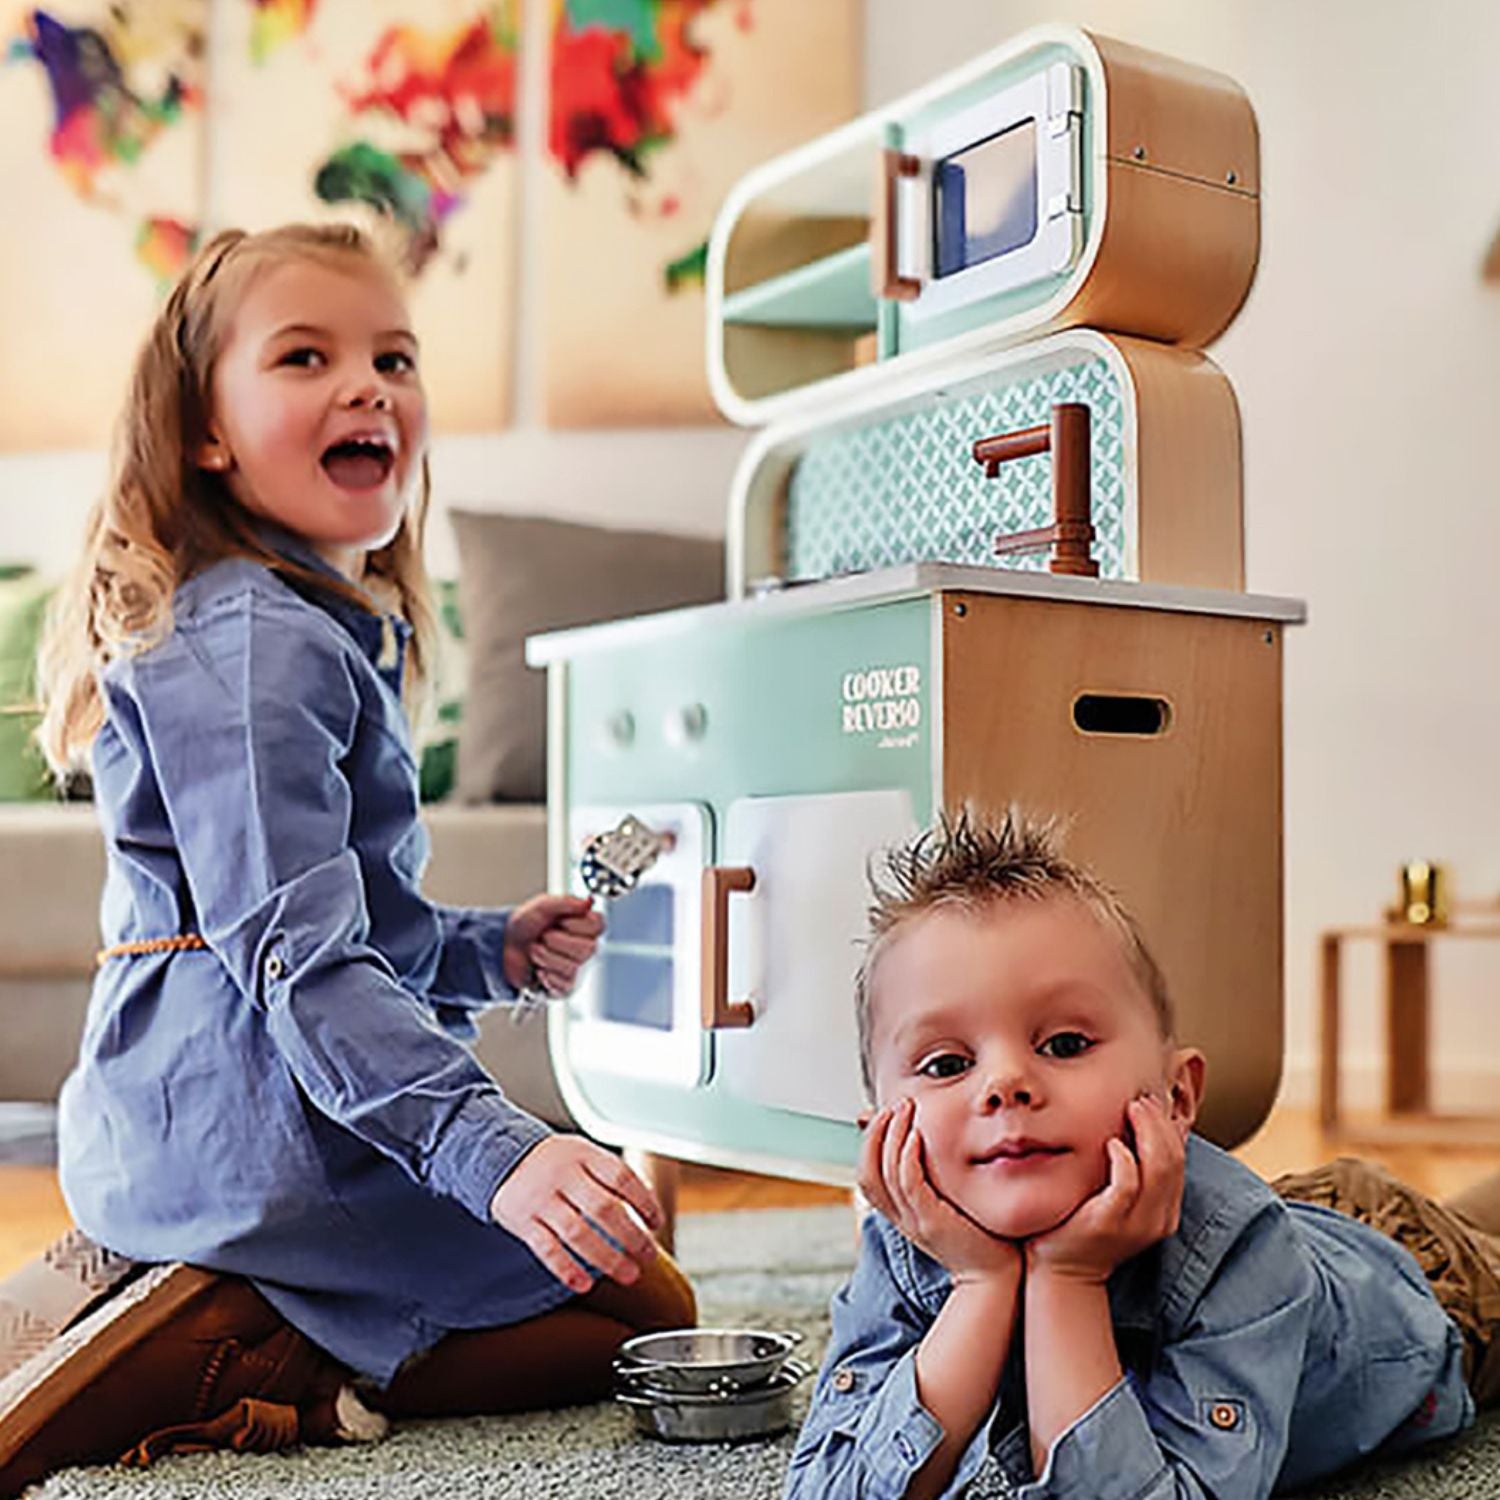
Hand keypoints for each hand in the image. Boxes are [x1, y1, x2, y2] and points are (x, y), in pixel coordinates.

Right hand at [490, 1135, 662, 1293]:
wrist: (501, 1157)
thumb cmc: (555, 1162)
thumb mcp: (584, 1153)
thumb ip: (612, 1176)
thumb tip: (648, 1206)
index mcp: (583, 1155)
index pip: (621, 1177)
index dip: (644, 1201)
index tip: (656, 1222)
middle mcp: (562, 1175)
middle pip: (604, 1209)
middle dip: (632, 1236)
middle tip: (649, 1256)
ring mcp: (541, 1199)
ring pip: (578, 1233)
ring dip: (607, 1258)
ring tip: (629, 1274)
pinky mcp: (522, 1222)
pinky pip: (547, 1250)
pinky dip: (567, 1270)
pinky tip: (585, 1284)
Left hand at [503, 893, 603, 995]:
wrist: (506, 947)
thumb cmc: (526, 925)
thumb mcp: (543, 906)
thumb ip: (566, 902)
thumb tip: (588, 902)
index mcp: (586, 925)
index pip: (598, 925)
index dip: (576, 924)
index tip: (560, 921)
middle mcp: (587, 947)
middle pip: (588, 948)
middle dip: (556, 941)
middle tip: (544, 937)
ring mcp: (579, 968)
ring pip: (573, 967)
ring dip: (546, 957)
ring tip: (537, 951)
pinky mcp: (567, 987)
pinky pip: (564, 984)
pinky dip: (545, 975)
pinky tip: (540, 968)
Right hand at [860, 1097, 1021, 1286]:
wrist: (996, 1276)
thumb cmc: (978, 1237)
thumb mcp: (947, 1205)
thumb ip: (934, 1182)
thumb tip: (929, 1148)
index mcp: (900, 1214)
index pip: (865, 1175)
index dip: (868, 1142)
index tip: (886, 1114)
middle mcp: (901, 1218)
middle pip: (867, 1172)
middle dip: (876, 1132)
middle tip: (895, 1105)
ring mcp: (914, 1221)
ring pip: (886, 1173)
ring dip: (892, 1135)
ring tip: (906, 1109)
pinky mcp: (932, 1223)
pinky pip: (909, 1185)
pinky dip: (907, 1158)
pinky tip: (916, 1136)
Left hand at [1025, 1094, 1184, 1285]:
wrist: (1062, 1271)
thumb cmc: (1084, 1225)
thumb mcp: (1118, 1198)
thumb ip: (1134, 1171)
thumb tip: (1139, 1129)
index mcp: (1165, 1210)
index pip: (1180, 1160)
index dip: (1169, 1127)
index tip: (1151, 1102)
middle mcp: (1158, 1219)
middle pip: (1173, 1160)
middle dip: (1159, 1124)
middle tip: (1141, 1100)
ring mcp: (1136, 1223)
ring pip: (1159, 1169)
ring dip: (1148, 1132)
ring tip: (1132, 1109)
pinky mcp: (1109, 1223)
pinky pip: (1126, 1186)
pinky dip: (1124, 1160)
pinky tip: (1111, 1143)